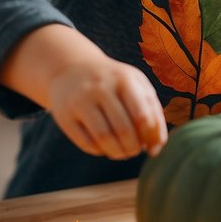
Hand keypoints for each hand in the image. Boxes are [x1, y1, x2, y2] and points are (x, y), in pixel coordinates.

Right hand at [46, 56, 167, 159]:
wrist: (71, 68)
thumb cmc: (114, 84)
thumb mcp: (137, 87)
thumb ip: (154, 114)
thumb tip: (155, 150)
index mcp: (125, 79)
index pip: (143, 117)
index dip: (150, 137)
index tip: (149, 144)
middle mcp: (101, 87)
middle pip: (124, 130)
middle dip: (133, 148)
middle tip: (134, 150)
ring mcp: (81, 101)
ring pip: (104, 138)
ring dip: (118, 153)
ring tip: (122, 153)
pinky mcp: (65, 115)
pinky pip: (86, 143)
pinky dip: (100, 151)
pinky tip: (104, 147)